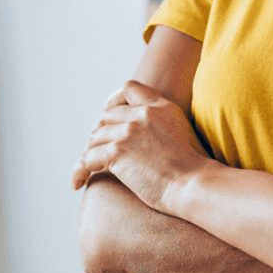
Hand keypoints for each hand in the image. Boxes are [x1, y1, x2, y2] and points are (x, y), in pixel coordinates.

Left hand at [72, 80, 215, 213]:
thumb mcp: (185, 133)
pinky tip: (77, 183)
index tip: (109, 116)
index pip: (129, 89)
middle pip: (107, 117)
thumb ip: (165, 123)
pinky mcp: (116, 152)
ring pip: (95, 138)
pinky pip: (87, 159)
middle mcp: (142, 114)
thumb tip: (149, 138)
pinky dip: (79, 171)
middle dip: (100, 133)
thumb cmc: (195, 170)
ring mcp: (128, 132)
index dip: (115, 102)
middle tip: (97, 151)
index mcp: (160, 107)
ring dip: (89, 153)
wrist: (195, 184)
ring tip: (88, 169)